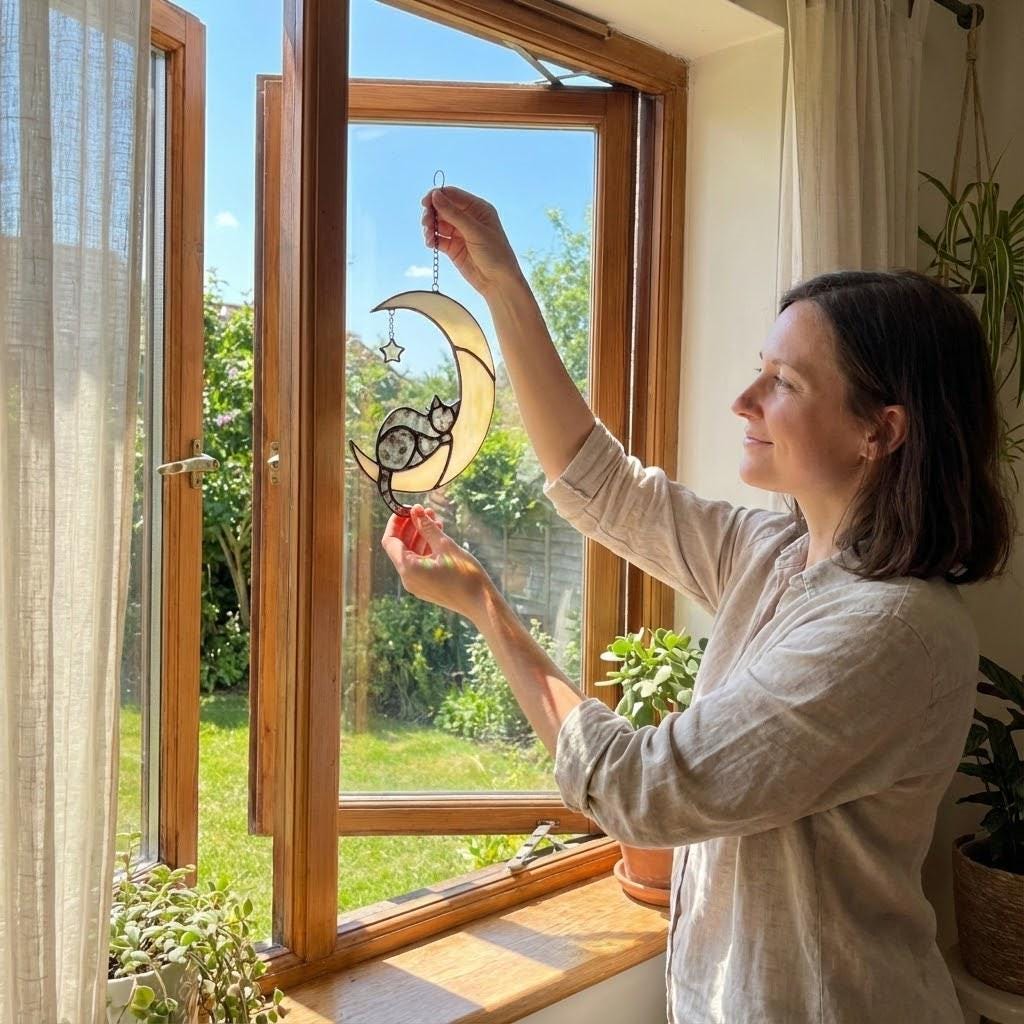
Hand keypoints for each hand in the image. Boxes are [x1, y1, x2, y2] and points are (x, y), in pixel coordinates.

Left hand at [380, 504, 493, 622]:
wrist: (481, 603)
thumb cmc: (465, 575)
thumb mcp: (445, 546)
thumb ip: (427, 527)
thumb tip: (415, 510)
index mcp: (408, 568)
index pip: (390, 541)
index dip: (395, 523)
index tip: (406, 509)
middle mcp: (408, 578)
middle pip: (400, 547)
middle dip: (410, 527)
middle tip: (422, 511)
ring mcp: (417, 584)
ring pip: (412, 554)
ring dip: (420, 536)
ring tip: (435, 519)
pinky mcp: (426, 586)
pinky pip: (420, 563)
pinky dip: (426, 548)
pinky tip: (438, 535)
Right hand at [420, 186, 523, 297]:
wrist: (498, 282)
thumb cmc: (495, 254)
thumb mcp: (475, 231)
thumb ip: (454, 214)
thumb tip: (435, 195)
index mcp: (478, 208)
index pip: (453, 195)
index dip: (437, 196)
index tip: (425, 203)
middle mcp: (468, 218)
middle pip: (442, 208)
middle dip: (431, 213)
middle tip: (426, 223)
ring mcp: (460, 233)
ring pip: (438, 223)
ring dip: (430, 227)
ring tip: (429, 236)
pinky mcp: (453, 248)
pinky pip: (438, 238)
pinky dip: (432, 239)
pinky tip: (430, 243)